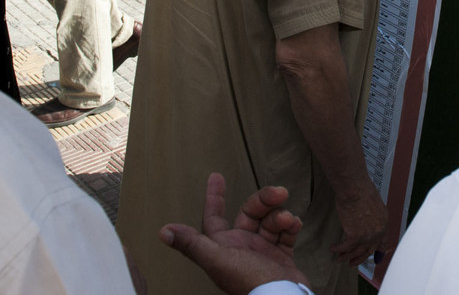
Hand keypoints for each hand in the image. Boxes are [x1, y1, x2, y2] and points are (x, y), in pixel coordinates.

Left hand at [159, 173, 307, 294]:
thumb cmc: (249, 282)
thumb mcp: (218, 260)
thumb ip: (192, 244)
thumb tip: (163, 232)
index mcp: (223, 247)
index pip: (214, 217)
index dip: (213, 197)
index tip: (216, 176)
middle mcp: (241, 247)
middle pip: (250, 212)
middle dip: (264, 200)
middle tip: (279, 192)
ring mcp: (262, 251)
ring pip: (269, 220)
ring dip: (280, 215)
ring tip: (287, 220)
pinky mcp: (280, 256)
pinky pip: (285, 233)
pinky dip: (291, 226)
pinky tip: (294, 224)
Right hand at [330, 185, 388, 264]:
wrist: (355, 189)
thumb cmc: (362, 190)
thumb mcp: (373, 204)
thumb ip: (372, 215)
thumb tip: (365, 219)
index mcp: (384, 222)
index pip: (382, 242)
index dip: (378, 251)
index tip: (375, 257)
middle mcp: (377, 232)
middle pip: (369, 250)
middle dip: (359, 258)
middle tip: (352, 262)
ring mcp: (367, 235)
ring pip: (356, 251)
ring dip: (346, 256)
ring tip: (339, 258)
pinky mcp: (354, 236)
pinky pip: (345, 247)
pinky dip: (338, 249)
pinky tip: (333, 249)